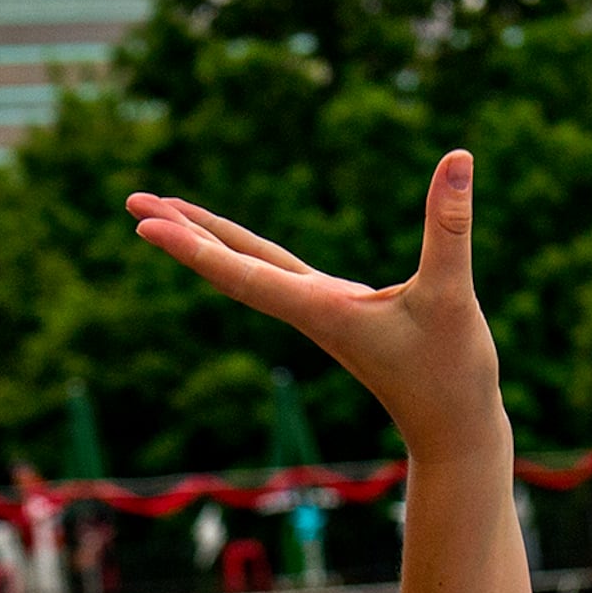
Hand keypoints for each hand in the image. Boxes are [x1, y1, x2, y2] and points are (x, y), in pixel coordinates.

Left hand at [127, 153, 499, 449]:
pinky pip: (276, 275)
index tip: (145, 222)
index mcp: (320, 309)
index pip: (241, 272)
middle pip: (230, 266)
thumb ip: (451, 229)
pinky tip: (237, 245)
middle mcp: (308, 310)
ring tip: (168, 213)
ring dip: (206, 240)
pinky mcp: (337, 313)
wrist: (454, 432)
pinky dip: (245, 253)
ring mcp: (319, 312)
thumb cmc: (453, 373)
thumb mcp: (452, 295)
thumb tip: (458, 160)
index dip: (192, 246)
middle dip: (182, 234)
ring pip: (249, 269)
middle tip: (133, 201)